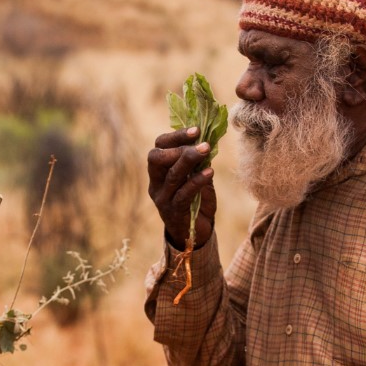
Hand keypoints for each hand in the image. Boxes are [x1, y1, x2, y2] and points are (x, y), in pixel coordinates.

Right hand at [146, 126, 216, 249]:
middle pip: (156, 158)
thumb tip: (209, 142)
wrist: (194, 236)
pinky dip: (197, 180)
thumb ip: (199, 164)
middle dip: (178, 146)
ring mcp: (162, 199)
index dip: (175, 136)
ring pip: (172, 175)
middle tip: (201, 142)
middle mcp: (156, 184)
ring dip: (190, 159)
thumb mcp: (197, 179)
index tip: (197, 130)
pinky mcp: (173, 212)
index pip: (159, 147)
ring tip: (206, 149)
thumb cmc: (196, 203)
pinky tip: (210, 172)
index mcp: (158, 172)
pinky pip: (184, 193)